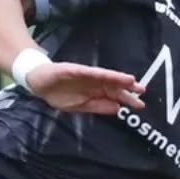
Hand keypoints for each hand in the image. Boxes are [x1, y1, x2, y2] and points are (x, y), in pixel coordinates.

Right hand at [30, 59, 145, 116]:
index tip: (140, 103)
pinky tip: (107, 75)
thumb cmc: (59, 94)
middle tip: (141, 91)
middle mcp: (92, 82)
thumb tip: (117, 108)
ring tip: (130, 81)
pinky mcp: (72, 70)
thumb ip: (98, 107)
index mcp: (94, 92)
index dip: (126, 98)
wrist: (37, 82)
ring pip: (104, 77)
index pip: (113, 94)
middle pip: (112, 85)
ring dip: (117, 78)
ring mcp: (83, 75)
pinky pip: (87, 72)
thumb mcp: (80, 106)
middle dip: (126, 88)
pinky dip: (98, 74)